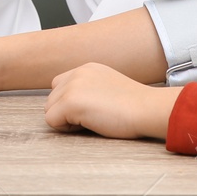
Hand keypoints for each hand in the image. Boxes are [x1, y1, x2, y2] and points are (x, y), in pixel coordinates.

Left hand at [45, 63, 174, 139]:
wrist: (146, 108)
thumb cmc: (135, 106)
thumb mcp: (108, 87)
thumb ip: (90, 89)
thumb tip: (75, 105)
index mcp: (87, 68)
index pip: (60, 85)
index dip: (69, 102)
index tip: (89, 110)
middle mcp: (77, 73)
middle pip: (52, 97)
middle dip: (65, 112)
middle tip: (91, 118)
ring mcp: (72, 86)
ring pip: (49, 109)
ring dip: (65, 119)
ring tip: (91, 120)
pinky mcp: (70, 101)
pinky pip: (52, 120)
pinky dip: (66, 128)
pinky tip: (88, 124)